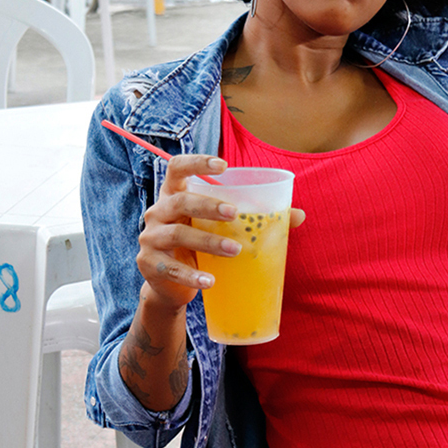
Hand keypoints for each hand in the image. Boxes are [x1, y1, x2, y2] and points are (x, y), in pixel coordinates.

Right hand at [136, 155, 304, 310]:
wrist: (171, 285)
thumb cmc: (199, 245)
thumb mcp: (218, 228)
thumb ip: (252, 218)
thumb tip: (299, 215)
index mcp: (174, 195)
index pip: (177, 167)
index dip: (197, 162)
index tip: (223, 165)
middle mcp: (158, 212)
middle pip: (181, 200)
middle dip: (209, 205)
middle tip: (235, 213)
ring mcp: (150, 238)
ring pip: (178, 234)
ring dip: (208, 241)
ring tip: (235, 250)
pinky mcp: (149, 265)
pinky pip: (171, 269)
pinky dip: (192, 276)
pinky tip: (211, 281)